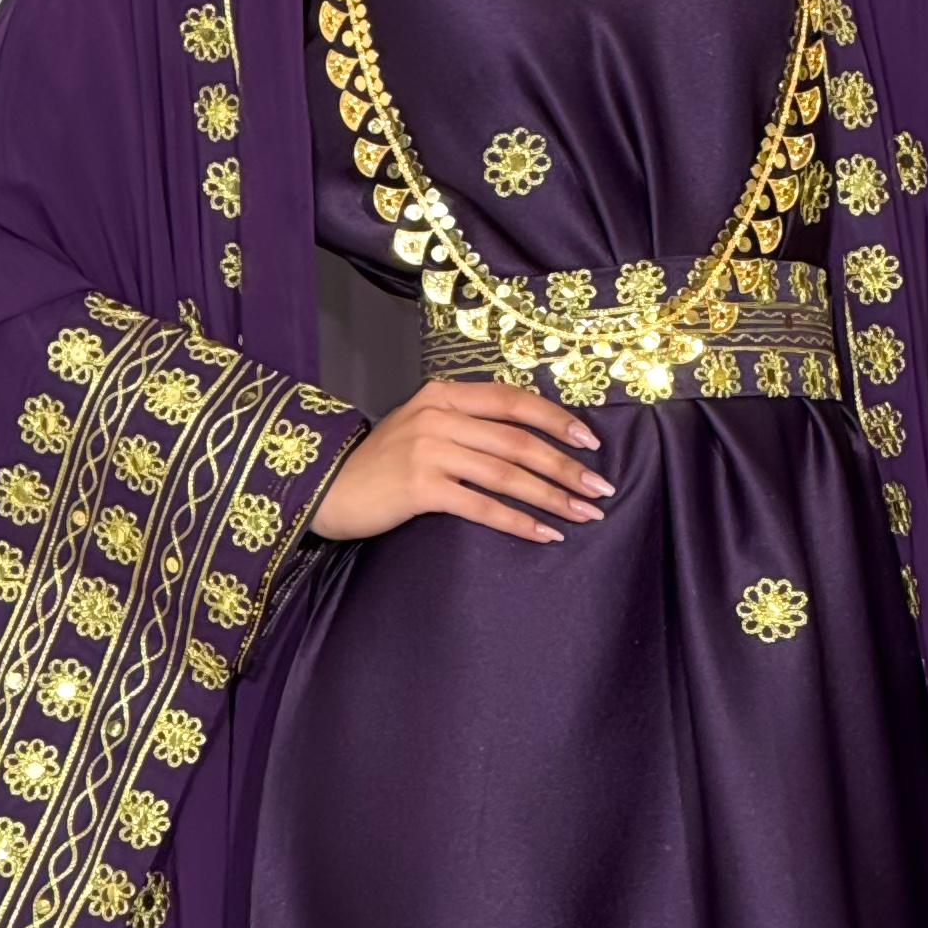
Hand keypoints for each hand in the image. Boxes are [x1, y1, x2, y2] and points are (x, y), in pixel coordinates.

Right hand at [307, 377, 612, 544]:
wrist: (326, 488)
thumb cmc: (382, 463)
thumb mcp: (423, 426)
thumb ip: (467, 423)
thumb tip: (529, 439)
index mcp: (444, 393)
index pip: (513, 400)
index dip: (556, 420)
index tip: (591, 441)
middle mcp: (438, 415)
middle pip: (518, 440)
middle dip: (566, 466)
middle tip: (601, 489)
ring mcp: (427, 449)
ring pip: (506, 472)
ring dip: (551, 497)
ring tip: (584, 515)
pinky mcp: (419, 486)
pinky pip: (482, 505)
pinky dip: (518, 521)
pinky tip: (545, 534)